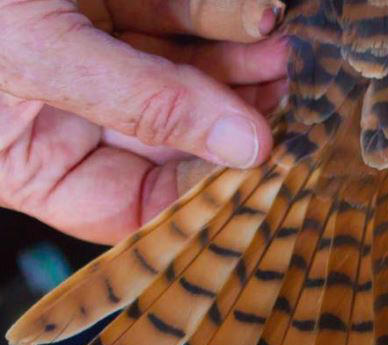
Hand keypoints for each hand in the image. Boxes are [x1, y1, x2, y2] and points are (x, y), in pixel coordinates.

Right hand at [0, 0, 287, 243]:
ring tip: (278, 48)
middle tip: (282, 99)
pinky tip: (254, 14)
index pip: (137, 206)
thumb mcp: (35, 51)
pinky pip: (170, 18)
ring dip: (237, 63)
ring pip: (182, 76)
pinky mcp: (101, 3)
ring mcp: (86, 55)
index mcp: (29, 161)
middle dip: (233, 117)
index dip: (203, 192)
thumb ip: (142, 104)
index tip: (260, 166)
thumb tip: (244, 150)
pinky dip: (217, 17)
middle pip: (174, 138)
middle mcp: (62, 116)